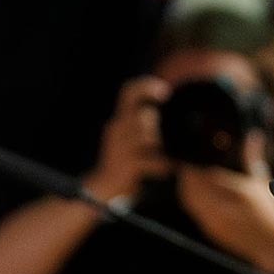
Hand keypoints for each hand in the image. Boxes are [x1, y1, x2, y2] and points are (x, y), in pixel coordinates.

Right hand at [86, 76, 170, 201]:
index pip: (129, 93)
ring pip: (150, 136)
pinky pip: (153, 161)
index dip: (146, 87)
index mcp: (119, 120)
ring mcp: (120, 148)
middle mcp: (116, 130)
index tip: (166, 91)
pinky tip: (167, 169)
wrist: (103, 187)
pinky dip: (164, 165)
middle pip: (145, 116)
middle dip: (159, 127)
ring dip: (164, 146)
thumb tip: (161, 113)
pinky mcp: (126, 166)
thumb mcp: (128, 136)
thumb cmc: (123, 159)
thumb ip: (143, 123)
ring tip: (170, 155)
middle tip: (164, 139)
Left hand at [176, 134, 273, 273]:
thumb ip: (253, 158)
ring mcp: (217, 222)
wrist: (273, 247)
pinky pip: (194, 211)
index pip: (208, 176)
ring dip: (187, 187)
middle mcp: (227, 209)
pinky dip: (191, 200)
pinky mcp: (212, 231)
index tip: (193, 155)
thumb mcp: (264, 183)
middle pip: (193, 188)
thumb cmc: (272, 214)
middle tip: (188, 165)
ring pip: (190, 201)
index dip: (195, 165)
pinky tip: (195, 193)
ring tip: (191, 177)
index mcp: (242, 193)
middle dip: (188, 175)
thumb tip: (253, 136)